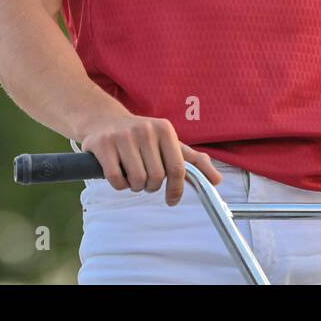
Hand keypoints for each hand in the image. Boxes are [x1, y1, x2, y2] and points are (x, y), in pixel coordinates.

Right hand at [80, 114, 221, 205]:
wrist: (104, 120)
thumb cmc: (142, 137)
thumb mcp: (169, 143)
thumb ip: (193, 161)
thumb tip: (217, 180)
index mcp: (165, 129)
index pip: (177, 168)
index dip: (176, 189)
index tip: (172, 199)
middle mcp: (145, 129)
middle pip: (156, 178)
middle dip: (152, 186)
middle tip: (146, 180)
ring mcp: (123, 136)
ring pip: (137, 180)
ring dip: (135, 186)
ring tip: (132, 175)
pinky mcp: (103, 144)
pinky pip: (116, 179)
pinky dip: (119, 184)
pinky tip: (119, 174)